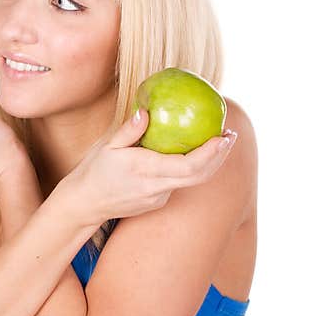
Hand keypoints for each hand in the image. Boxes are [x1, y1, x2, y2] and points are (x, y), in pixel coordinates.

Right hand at [56, 108, 238, 226]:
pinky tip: (191, 154)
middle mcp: (156, 187)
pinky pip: (178, 184)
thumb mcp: (107, 147)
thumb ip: (128, 130)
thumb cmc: (94, 171)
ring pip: (193, 181)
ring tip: (218, 142)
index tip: (224, 135)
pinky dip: (190, 169)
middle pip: (201, 175)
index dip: (211, 152)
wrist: (85, 203)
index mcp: (145, 170)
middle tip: (230, 135)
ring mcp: (158, 198)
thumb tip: (146, 112)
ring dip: (209, 162)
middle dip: (220, 156)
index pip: (189, 165)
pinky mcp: (157, 202)